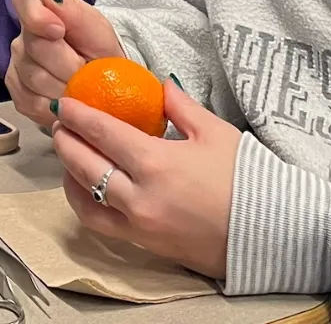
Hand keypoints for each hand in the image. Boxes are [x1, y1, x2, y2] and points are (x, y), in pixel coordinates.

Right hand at [5, 0, 124, 127]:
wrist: (106, 84)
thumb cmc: (100, 49)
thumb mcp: (96, 27)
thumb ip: (73, 10)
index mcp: (40, 12)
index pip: (23, 0)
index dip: (37, 16)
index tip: (59, 30)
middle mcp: (22, 38)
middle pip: (35, 46)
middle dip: (67, 61)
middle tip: (86, 68)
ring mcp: (17, 68)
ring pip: (35, 78)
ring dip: (65, 86)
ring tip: (81, 86)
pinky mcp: (19, 96)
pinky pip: (33, 102)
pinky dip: (56, 106)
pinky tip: (69, 100)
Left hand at [53, 83, 240, 279]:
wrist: (271, 234)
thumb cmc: (246, 178)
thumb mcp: (214, 131)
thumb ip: (180, 105)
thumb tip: (160, 84)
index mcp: (156, 163)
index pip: (103, 133)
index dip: (79, 116)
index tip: (65, 103)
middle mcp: (140, 197)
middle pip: (85, 166)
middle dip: (66, 141)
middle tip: (59, 123)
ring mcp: (139, 226)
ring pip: (86, 199)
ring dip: (69, 174)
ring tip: (67, 154)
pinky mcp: (145, 245)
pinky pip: (102, 224)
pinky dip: (85, 203)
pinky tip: (84, 187)